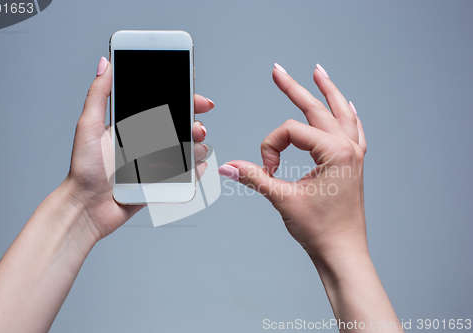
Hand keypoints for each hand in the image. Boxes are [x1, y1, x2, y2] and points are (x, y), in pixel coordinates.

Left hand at [65, 57, 213, 239]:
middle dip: (196, 124)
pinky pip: (185, 174)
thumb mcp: (89, 126)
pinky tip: (197, 166)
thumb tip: (105, 64)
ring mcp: (155, 162)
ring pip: (187, 149)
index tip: (198, 100)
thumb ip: (99, 94)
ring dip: (198, 146)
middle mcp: (146, 141)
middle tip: (196, 129)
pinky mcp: (160, 182)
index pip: (164, 106)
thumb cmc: (84, 169)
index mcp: (133, 125)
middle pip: (181, 127)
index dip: (184, 100)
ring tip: (195, 149)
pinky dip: (196, 170)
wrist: (87, 207)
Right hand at [219, 63, 366, 260]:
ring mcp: (354, 154)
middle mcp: (348, 147)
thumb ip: (254, 177)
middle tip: (277, 70)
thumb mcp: (283, 199)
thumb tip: (228, 166)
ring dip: (328, 91)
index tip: (267, 170)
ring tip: (318, 72)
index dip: (270, 147)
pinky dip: (346, 114)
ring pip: (341, 112)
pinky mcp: (353, 163)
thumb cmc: (320, 229)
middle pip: (317, 108)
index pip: (290, 131)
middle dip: (294, 88)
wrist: (341, 251)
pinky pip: (353, 130)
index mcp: (335, 151)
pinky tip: (346, 104)